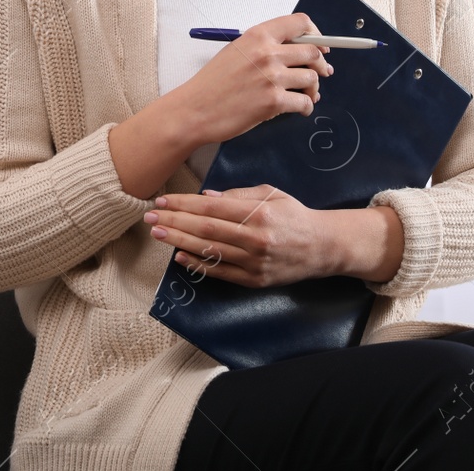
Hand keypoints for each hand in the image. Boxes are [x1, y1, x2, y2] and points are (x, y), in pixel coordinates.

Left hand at [142, 184, 335, 287]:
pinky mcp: (255, 280)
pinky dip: (198, 265)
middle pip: (204, 230)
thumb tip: (205, 198)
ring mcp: (254, 262)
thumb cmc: (295, 215)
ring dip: (179, 242)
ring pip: (209, 251)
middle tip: (150, 217)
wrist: (323, 247)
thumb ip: (238, 194)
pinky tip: (179, 257)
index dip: (183, 204)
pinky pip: (220, 273)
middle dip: (173, 222)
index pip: (211, 208)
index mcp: (258, 213)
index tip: (162, 200)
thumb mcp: (271, 194)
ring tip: (158, 234)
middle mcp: (255, 239)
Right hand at [166, 12, 333, 148]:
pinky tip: (300, 108)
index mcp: (258, 35)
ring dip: (313, 89)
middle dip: (321, 64)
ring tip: (307, 95)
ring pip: (312, 78)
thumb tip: (296, 50)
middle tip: (322, 73)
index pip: (300, 23)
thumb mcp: (237, 50)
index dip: (316, 34)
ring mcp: (272, 77)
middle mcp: (268, 53)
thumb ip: (264, 46)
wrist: (195, 109)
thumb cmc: (213, 83)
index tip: (320, 45)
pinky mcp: (273, 101)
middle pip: (313, 52)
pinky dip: (306, 107)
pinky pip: (305, 102)